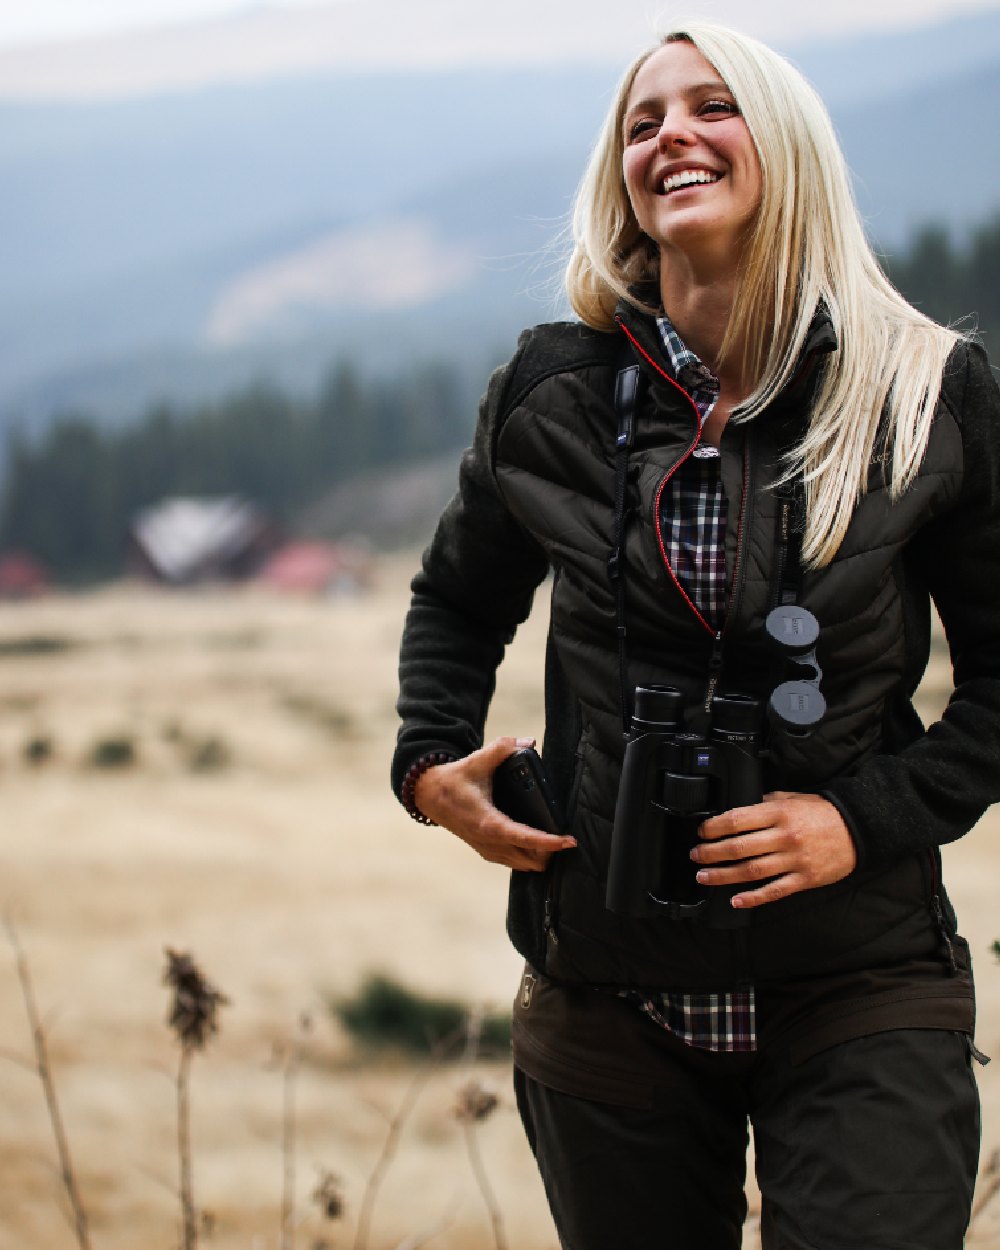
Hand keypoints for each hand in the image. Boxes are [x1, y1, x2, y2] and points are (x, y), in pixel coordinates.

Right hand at [413, 736, 576, 872]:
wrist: (429, 796)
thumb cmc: (454, 780)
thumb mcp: (476, 760)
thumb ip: (502, 748)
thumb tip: (528, 741)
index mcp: (488, 822)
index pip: (524, 838)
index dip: (549, 842)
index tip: (569, 841)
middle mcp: (488, 841)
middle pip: (530, 860)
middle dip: (550, 852)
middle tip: (565, 837)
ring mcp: (486, 849)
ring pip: (522, 865)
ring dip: (540, 857)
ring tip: (555, 843)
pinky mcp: (484, 850)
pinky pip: (512, 862)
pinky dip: (527, 857)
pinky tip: (536, 846)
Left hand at [690, 791, 856, 909]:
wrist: (857, 829)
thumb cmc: (822, 813)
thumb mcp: (792, 798)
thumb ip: (765, 803)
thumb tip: (740, 810)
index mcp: (779, 813)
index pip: (737, 820)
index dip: (714, 827)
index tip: (702, 832)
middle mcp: (784, 837)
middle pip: (739, 847)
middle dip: (711, 852)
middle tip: (696, 855)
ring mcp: (794, 860)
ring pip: (751, 871)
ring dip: (723, 875)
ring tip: (704, 876)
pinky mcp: (804, 879)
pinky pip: (774, 891)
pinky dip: (754, 898)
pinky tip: (736, 900)